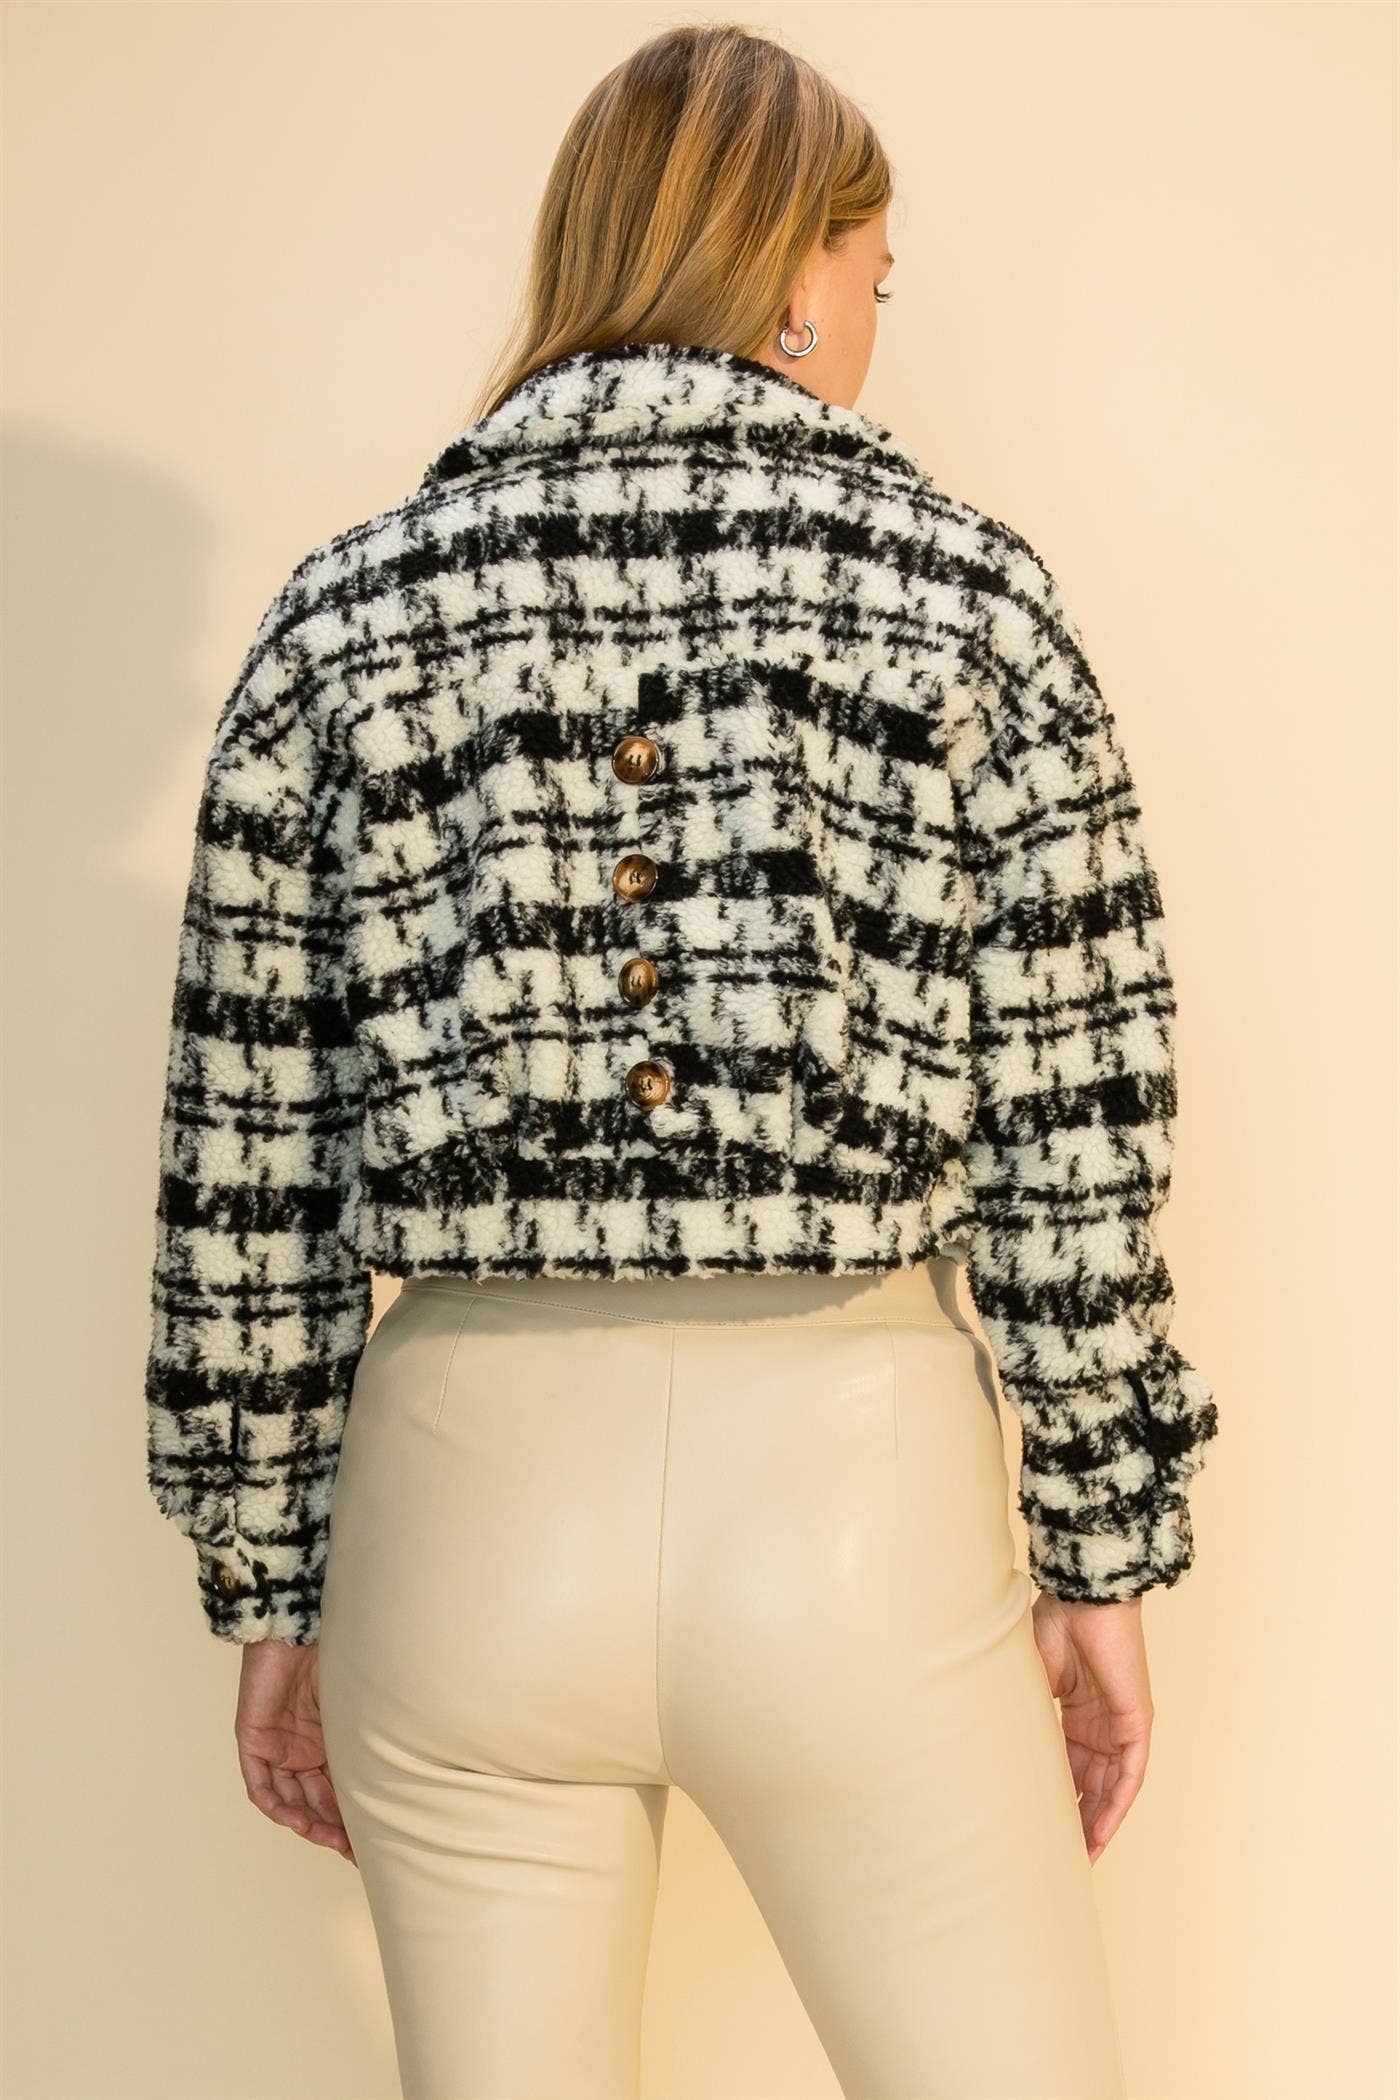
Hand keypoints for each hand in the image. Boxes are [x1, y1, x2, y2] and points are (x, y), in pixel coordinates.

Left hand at [233, 1639, 356, 1863]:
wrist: (297, 1621)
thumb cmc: (336, 1653)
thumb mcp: (358, 1705)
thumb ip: (369, 1738)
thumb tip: (414, 1767)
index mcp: (327, 1740)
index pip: (338, 1789)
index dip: (352, 1818)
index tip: (372, 1844)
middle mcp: (302, 1748)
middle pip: (315, 1801)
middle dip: (334, 1830)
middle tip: (354, 1851)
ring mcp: (277, 1746)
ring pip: (290, 1800)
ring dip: (309, 1824)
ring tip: (332, 1841)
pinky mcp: (253, 1739)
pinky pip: (261, 1786)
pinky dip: (277, 1806)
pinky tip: (297, 1820)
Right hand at [1030, 1592, 1152, 1863]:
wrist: (1083, 1601)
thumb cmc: (1051, 1627)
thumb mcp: (1029, 1681)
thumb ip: (1022, 1716)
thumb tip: (989, 1751)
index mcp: (1074, 1714)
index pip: (1068, 1769)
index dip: (1056, 1801)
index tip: (1039, 1831)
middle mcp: (1100, 1726)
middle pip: (1090, 1786)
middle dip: (1077, 1822)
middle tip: (1059, 1858)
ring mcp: (1120, 1726)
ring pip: (1111, 1787)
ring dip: (1097, 1823)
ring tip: (1080, 1858)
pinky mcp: (1137, 1724)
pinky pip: (1130, 1776)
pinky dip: (1116, 1806)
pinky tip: (1101, 1833)